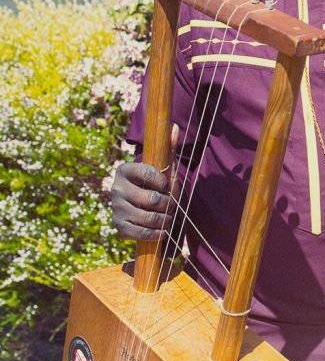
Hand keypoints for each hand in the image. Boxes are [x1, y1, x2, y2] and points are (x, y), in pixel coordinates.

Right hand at [111, 126, 180, 240]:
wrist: (142, 205)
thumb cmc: (155, 183)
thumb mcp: (163, 166)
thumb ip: (168, 148)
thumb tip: (173, 127)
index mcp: (125, 169)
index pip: (149, 173)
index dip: (164, 181)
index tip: (167, 185)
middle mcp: (116, 188)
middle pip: (152, 199)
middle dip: (169, 204)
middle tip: (172, 205)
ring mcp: (115, 208)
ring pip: (149, 217)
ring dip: (165, 219)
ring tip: (169, 216)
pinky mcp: (118, 226)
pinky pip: (142, 233)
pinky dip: (157, 233)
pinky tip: (162, 229)